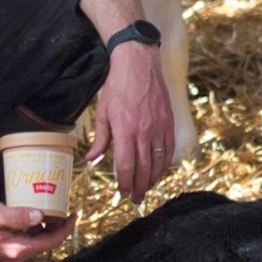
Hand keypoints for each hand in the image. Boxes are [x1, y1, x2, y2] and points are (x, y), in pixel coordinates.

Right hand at [0, 198, 72, 261]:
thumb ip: (17, 216)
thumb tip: (39, 216)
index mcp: (15, 249)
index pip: (49, 242)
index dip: (65, 229)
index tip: (74, 215)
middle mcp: (14, 255)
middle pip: (45, 242)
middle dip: (58, 227)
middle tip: (66, 208)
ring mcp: (9, 252)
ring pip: (36, 240)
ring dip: (47, 227)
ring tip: (54, 208)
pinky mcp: (4, 247)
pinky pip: (26, 239)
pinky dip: (35, 227)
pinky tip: (35, 213)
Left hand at [88, 47, 173, 202]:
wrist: (139, 63)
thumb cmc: (117, 86)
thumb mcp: (103, 112)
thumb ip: (100, 138)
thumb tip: (92, 159)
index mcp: (125, 130)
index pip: (126, 166)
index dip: (124, 182)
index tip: (122, 192)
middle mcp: (145, 132)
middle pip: (143, 168)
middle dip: (139, 187)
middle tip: (135, 199)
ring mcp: (159, 127)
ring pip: (159, 161)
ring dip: (152, 179)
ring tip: (146, 189)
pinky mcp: (169, 121)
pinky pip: (169, 148)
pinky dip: (165, 163)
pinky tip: (159, 171)